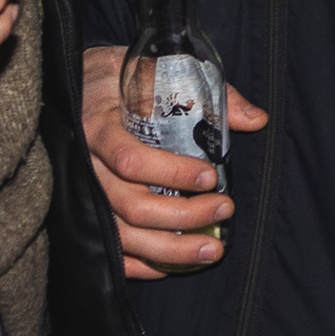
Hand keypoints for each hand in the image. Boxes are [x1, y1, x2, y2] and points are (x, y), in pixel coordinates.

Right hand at [80, 43, 268, 277]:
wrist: (79, 86)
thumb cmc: (119, 78)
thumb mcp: (157, 70)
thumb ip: (206, 93)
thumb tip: (255, 120)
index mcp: (98, 126)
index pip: (130, 160)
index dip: (172, 173)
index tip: (211, 176)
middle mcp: (84, 166)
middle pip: (131, 206)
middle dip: (183, 215)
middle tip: (225, 208)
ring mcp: (82, 195)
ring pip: (123, 235)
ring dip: (170, 250)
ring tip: (212, 248)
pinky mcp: (86, 214)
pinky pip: (110, 250)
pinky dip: (141, 265)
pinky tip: (172, 265)